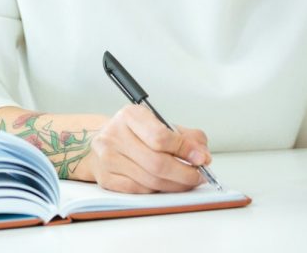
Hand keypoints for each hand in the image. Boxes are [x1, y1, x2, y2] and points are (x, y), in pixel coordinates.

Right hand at [78, 105, 210, 192]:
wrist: (104, 141)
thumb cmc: (135, 133)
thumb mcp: (159, 124)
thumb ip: (185, 136)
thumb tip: (202, 154)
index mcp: (130, 115)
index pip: (160, 136)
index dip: (185, 150)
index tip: (200, 158)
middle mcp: (115, 134)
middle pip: (157, 163)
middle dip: (185, 174)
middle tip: (198, 176)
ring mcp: (108, 157)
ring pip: (151, 181)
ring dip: (175, 185)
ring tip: (185, 181)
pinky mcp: (106, 177)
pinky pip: (140, 191)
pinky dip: (157, 191)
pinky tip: (165, 184)